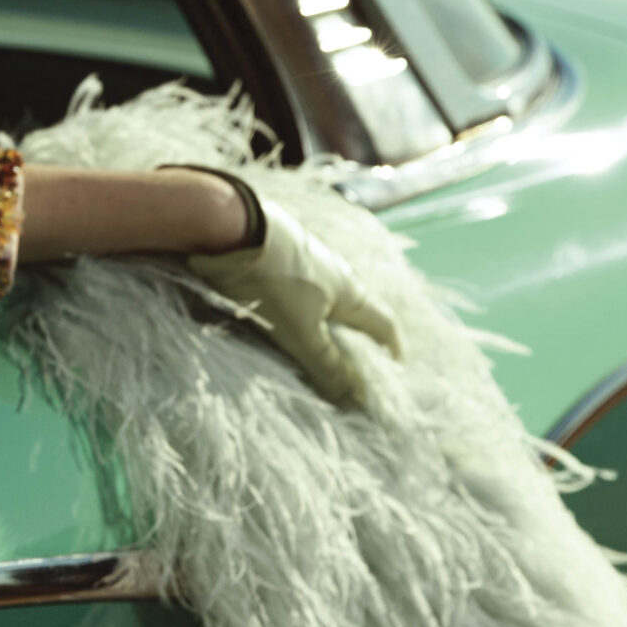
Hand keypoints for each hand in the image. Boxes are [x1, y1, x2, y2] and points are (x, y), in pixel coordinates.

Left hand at [188, 197, 401, 404]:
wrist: (229, 225)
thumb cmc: (271, 281)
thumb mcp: (301, 331)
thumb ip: (328, 365)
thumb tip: (360, 401)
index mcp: (349, 290)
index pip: (383, 323)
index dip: (392, 348)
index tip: (397, 369)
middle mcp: (334, 272)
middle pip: (355, 309)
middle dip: (359, 336)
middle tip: (357, 362)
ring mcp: (305, 260)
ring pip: (325, 297)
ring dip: (327, 322)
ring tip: (321, 345)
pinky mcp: (277, 255)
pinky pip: (299, 288)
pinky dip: (301, 308)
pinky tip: (285, 316)